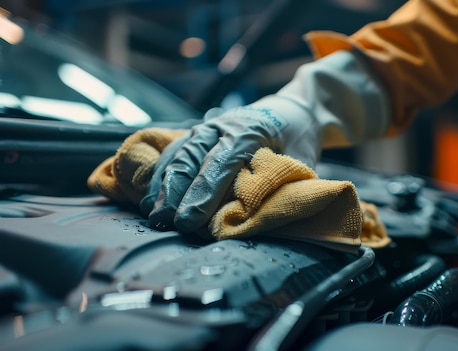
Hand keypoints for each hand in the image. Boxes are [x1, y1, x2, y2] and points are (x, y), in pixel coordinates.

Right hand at [140, 50, 389, 234]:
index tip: (190, 220)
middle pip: (192, 158)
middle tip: (166, 223)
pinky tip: (150, 196)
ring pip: (179, 154)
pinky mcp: (199, 134)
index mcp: (250, 130)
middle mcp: (223, 125)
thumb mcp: (301, 161)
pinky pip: (175, 152)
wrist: (292, 111)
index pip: (221, 163)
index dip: (204, 193)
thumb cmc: (298, 140)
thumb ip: (281, 185)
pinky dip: (161, 174)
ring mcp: (208, 127)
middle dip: (176, 192)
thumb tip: (259, 219)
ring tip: (153, 215)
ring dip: (163, 185)